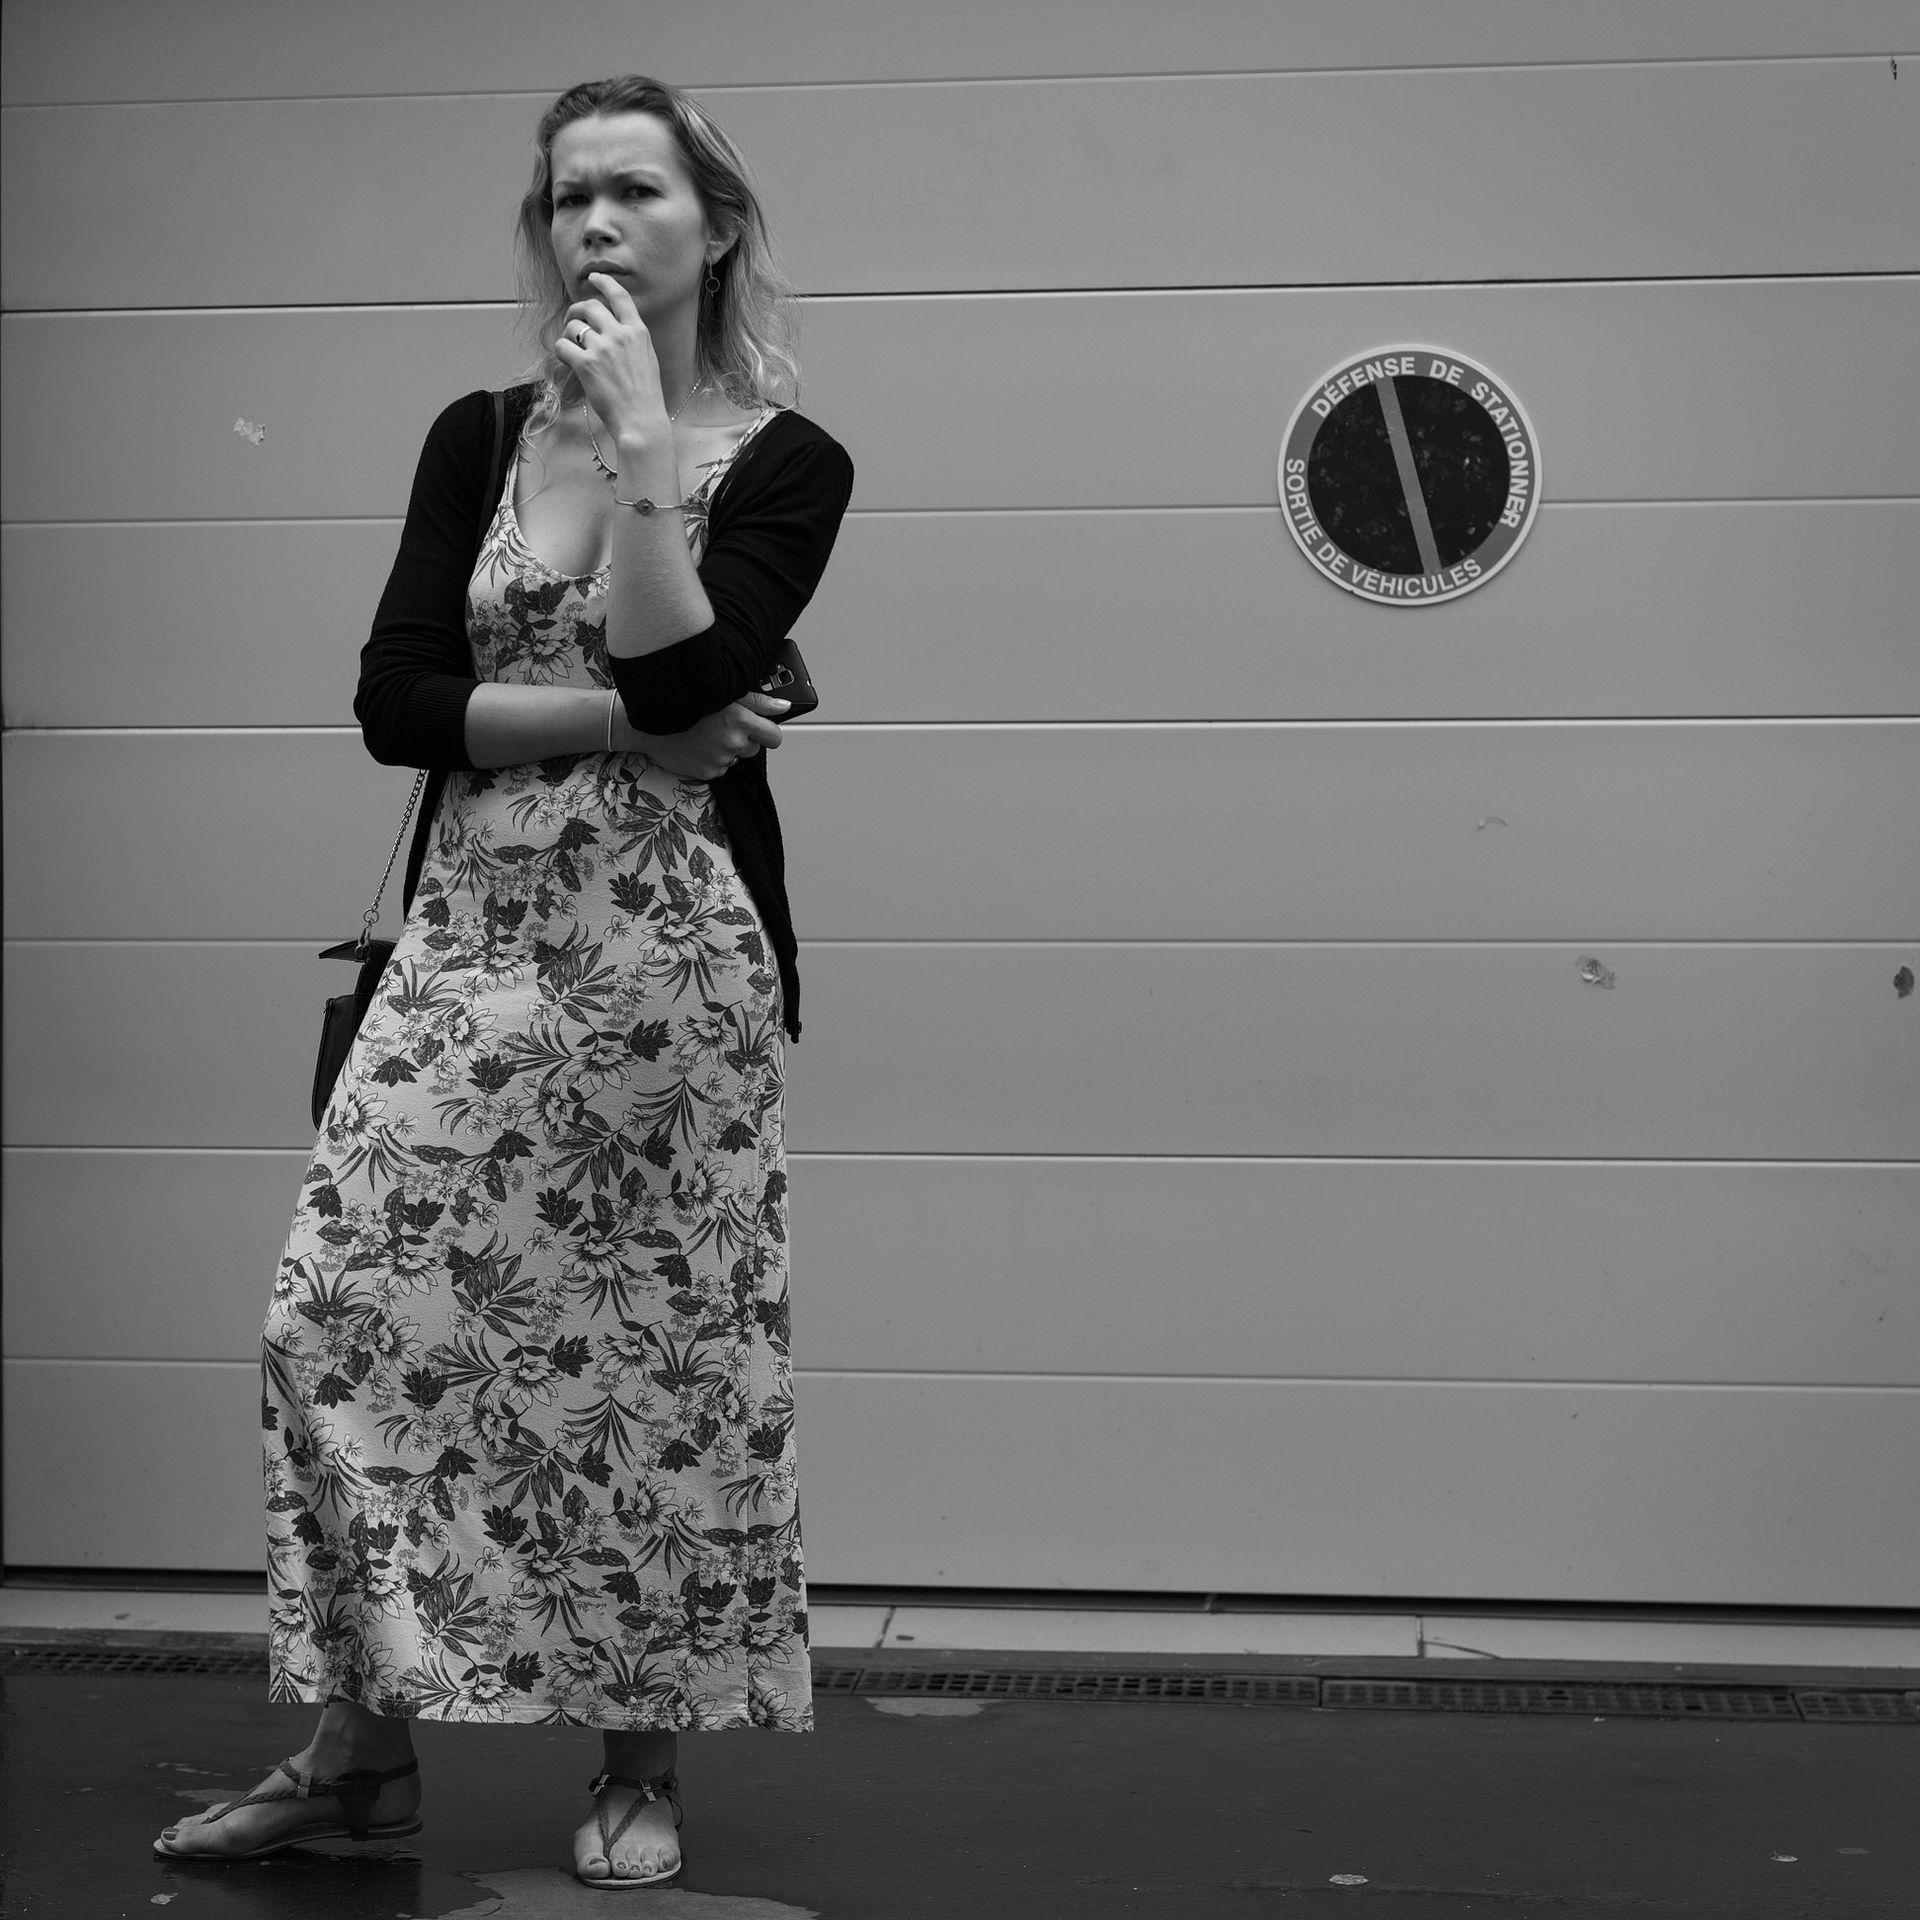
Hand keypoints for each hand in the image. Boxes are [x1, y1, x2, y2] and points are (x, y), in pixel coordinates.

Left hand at [554, 273, 666, 443]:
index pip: (620, 296)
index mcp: (638, 332)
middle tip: (572, 320)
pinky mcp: (585, 365)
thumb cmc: (646, 397)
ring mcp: (602, 349)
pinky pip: (562, 346)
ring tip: (572, 348)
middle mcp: (620, 335)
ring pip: (573, 326)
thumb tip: (610, 329)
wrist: (642, 421)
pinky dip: (560, 351)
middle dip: (577, 310)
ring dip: (568, 334)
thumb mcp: (647, 359)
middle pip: (590, 307)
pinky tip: (566, 361)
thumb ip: (631, 339)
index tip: (595, 278)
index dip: (605, 283)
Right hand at [625, 691, 789, 779]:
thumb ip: (758, 701)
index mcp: (740, 720)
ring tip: (705, 733)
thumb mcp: (724, 691)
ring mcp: (719, 759)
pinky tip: (697, 744)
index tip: (763, 729)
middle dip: (745, 739)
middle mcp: (732, 742)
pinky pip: (719, 768)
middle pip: (754, 748)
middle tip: (723, 724)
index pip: (774, 737)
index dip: (769, 733)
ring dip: (727, 749)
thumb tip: (785, 706)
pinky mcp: (707, 773)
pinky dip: (711, 759)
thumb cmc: (685, 700)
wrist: (647, 722)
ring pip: (735, 758)